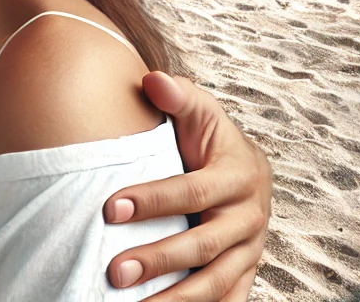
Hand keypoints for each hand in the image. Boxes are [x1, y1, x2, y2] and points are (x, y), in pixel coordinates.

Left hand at [102, 72, 270, 300]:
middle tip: (114, 272)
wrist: (243, 168)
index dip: (152, 201)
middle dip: (158, 260)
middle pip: (203, 246)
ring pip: (215, 284)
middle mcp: (250, 218)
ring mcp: (250, 251)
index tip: (109, 209)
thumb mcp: (199, 111)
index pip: (192, 192)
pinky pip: (227, 300)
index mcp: (239, 175)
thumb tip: (153, 80)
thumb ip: (178, 96)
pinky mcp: (245, 274)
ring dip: (175, 299)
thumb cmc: (209, 138)